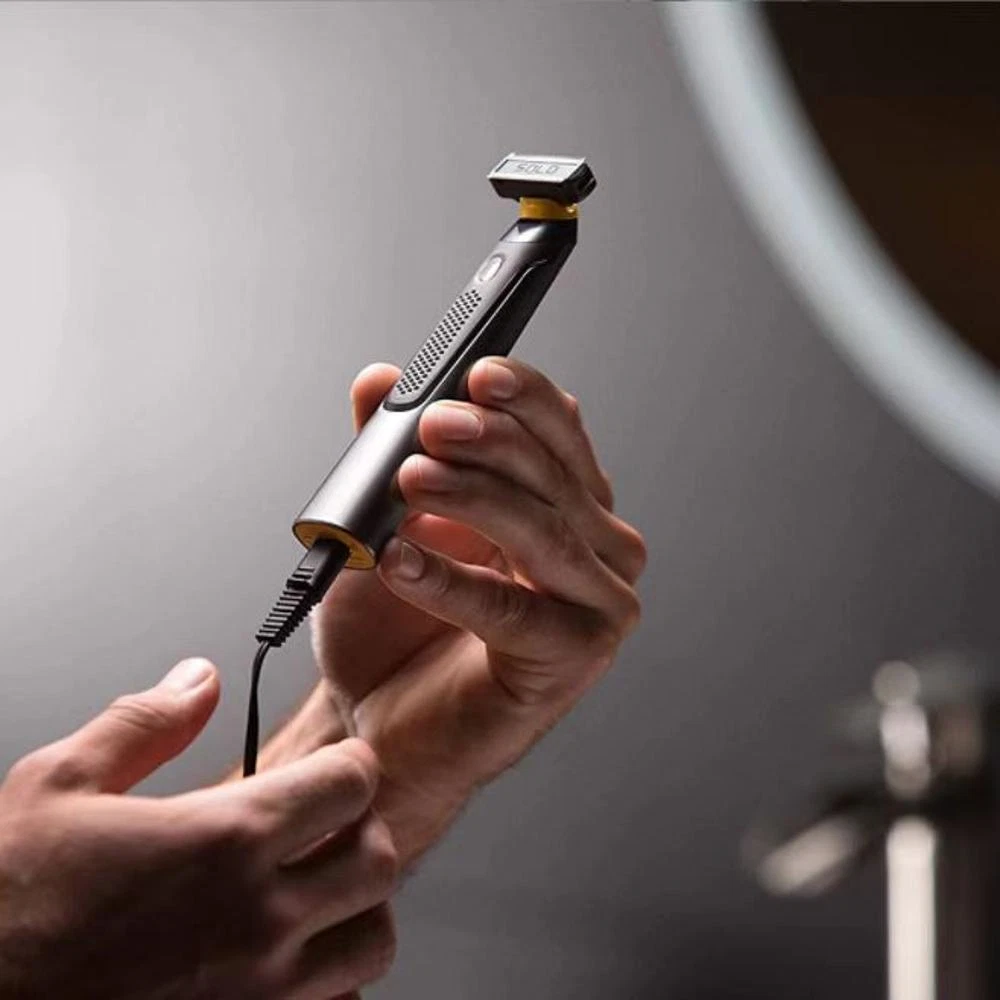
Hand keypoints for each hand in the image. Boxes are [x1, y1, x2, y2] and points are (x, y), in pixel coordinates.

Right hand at [0, 659, 397, 999]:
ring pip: (372, 943)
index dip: (352, 763)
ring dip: (359, 907)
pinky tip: (292, 960)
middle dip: (364, 828)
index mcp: (223, 841)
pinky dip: (331, 983)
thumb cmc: (8, 906)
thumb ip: (144, 722)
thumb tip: (200, 679)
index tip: (340, 764)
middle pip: (379, 860)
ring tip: (321, 889)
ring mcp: (258, 994)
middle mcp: (258, 920)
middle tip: (333, 822)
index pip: (351, 784)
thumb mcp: (59, 784)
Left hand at [312, 358, 644, 861]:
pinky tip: (398, 562)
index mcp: (568, 503)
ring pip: (544, 532)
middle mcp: (598, 547)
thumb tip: (379, 381)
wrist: (379, 728)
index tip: (475, 373)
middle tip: (431, 425)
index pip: (559, 432)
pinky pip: (513, 610)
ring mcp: (598, 604)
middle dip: (490, 443)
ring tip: (410, 483)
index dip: (523, 397)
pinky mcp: (576, 658)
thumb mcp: (380, 525)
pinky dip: (451, 582)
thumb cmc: (394, 630)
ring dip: (473, 500)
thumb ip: (386, 452)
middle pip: (555, 476)